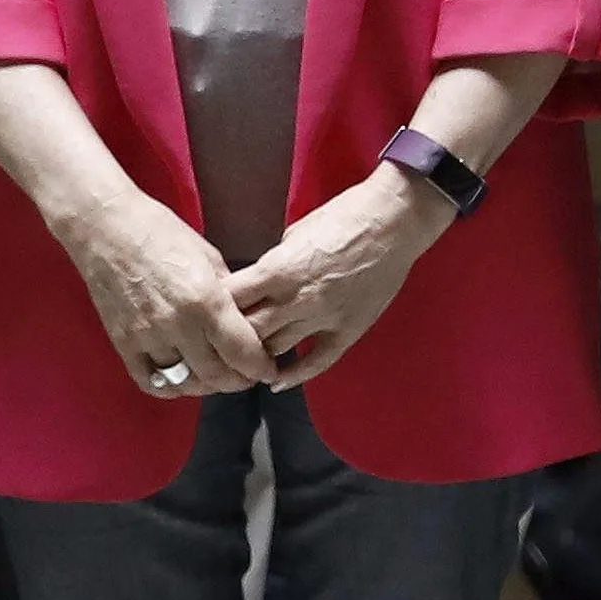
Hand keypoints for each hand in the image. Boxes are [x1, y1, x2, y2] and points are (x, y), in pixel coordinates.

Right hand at [50, 186, 275, 400]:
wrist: (106, 229)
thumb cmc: (160, 232)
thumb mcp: (208, 257)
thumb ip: (228, 292)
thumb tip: (244, 318)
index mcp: (205, 300)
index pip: (242, 351)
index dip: (260, 367)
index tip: (267, 368)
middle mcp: (178, 325)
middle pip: (217, 375)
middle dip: (239, 380)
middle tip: (247, 375)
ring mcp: (148, 338)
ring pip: (185, 383)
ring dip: (206, 386)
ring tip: (218, 377)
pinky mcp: (124, 344)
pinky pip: (151, 381)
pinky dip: (170, 387)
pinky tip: (182, 378)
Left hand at [225, 172, 453, 384]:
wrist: (394, 221)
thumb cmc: (343, 217)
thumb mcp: (294, 233)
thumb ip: (273, 264)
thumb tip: (257, 285)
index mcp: (278, 269)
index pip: (229, 300)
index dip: (213, 309)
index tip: (206, 314)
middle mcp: (296, 299)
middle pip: (247, 332)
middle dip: (228, 339)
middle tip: (217, 345)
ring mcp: (323, 318)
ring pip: (275, 351)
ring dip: (257, 357)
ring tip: (241, 363)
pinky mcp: (348, 330)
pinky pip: (316, 362)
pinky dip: (293, 376)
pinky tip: (277, 382)